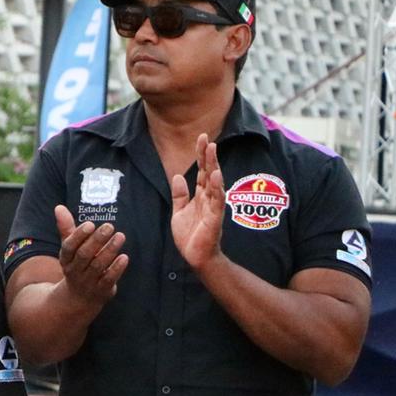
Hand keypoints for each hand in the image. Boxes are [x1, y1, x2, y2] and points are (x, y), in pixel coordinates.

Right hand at [55, 205, 127, 306]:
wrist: (78, 299)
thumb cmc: (77, 265)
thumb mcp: (70, 249)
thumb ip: (66, 228)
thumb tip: (59, 207)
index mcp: (66, 259)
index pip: (69, 247)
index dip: (78, 236)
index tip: (90, 224)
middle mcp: (75, 271)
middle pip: (84, 255)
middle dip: (96, 240)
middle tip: (109, 226)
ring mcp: (88, 282)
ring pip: (98, 266)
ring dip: (110, 250)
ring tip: (121, 236)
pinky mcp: (101, 291)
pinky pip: (108, 279)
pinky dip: (116, 269)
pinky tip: (124, 257)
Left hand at [171, 134, 225, 271]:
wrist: (196, 257)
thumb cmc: (190, 236)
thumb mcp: (179, 212)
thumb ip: (180, 195)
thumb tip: (177, 176)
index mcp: (200, 195)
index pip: (202, 171)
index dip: (201, 155)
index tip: (201, 138)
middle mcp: (209, 198)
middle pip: (209, 172)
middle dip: (208, 155)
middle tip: (206, 138)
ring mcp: (213, 207)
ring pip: (215, 182)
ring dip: (214, 166)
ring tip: (212, 150)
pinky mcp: (215, 218)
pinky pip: (217, 200)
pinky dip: (217, 188)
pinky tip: (216, 176)